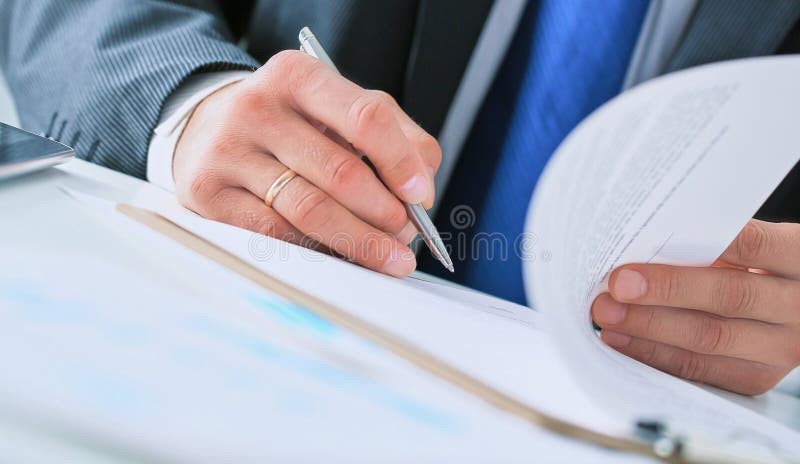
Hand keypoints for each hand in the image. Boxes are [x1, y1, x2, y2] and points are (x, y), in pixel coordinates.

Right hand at [173, 50, 440, 276]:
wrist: (208, 128)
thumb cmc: (292, 124)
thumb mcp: (339, 109)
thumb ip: (395, 136)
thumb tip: (422, 193)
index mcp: (298, 77)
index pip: (366, 117)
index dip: (401, 162)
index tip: (421, 197)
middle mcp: (258, 107)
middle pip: (341, 173)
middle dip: (385, 213)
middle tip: (407, 236)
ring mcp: (228, 151)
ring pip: (310, 210)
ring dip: (360, 242)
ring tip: (390, 258)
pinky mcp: (208, 193)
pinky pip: (277, 234)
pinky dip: (317, 251)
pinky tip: (341, 257)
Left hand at [591, 219, 799, 394]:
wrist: (796, 308)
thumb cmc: (760, 266)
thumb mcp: (753, 247)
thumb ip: (713, 246)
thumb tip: (640, 249)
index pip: (752, 246)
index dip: (698, 245)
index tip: (650, 242)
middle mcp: (799, 307)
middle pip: (728, 297)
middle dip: (664, 291)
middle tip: (616, 286)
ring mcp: (782, 348)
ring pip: (711, 339)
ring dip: (650, 327)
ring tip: (608, 315)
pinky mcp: (757, 377)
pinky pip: (701, 369)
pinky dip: (655, 355)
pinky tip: (623, 341)